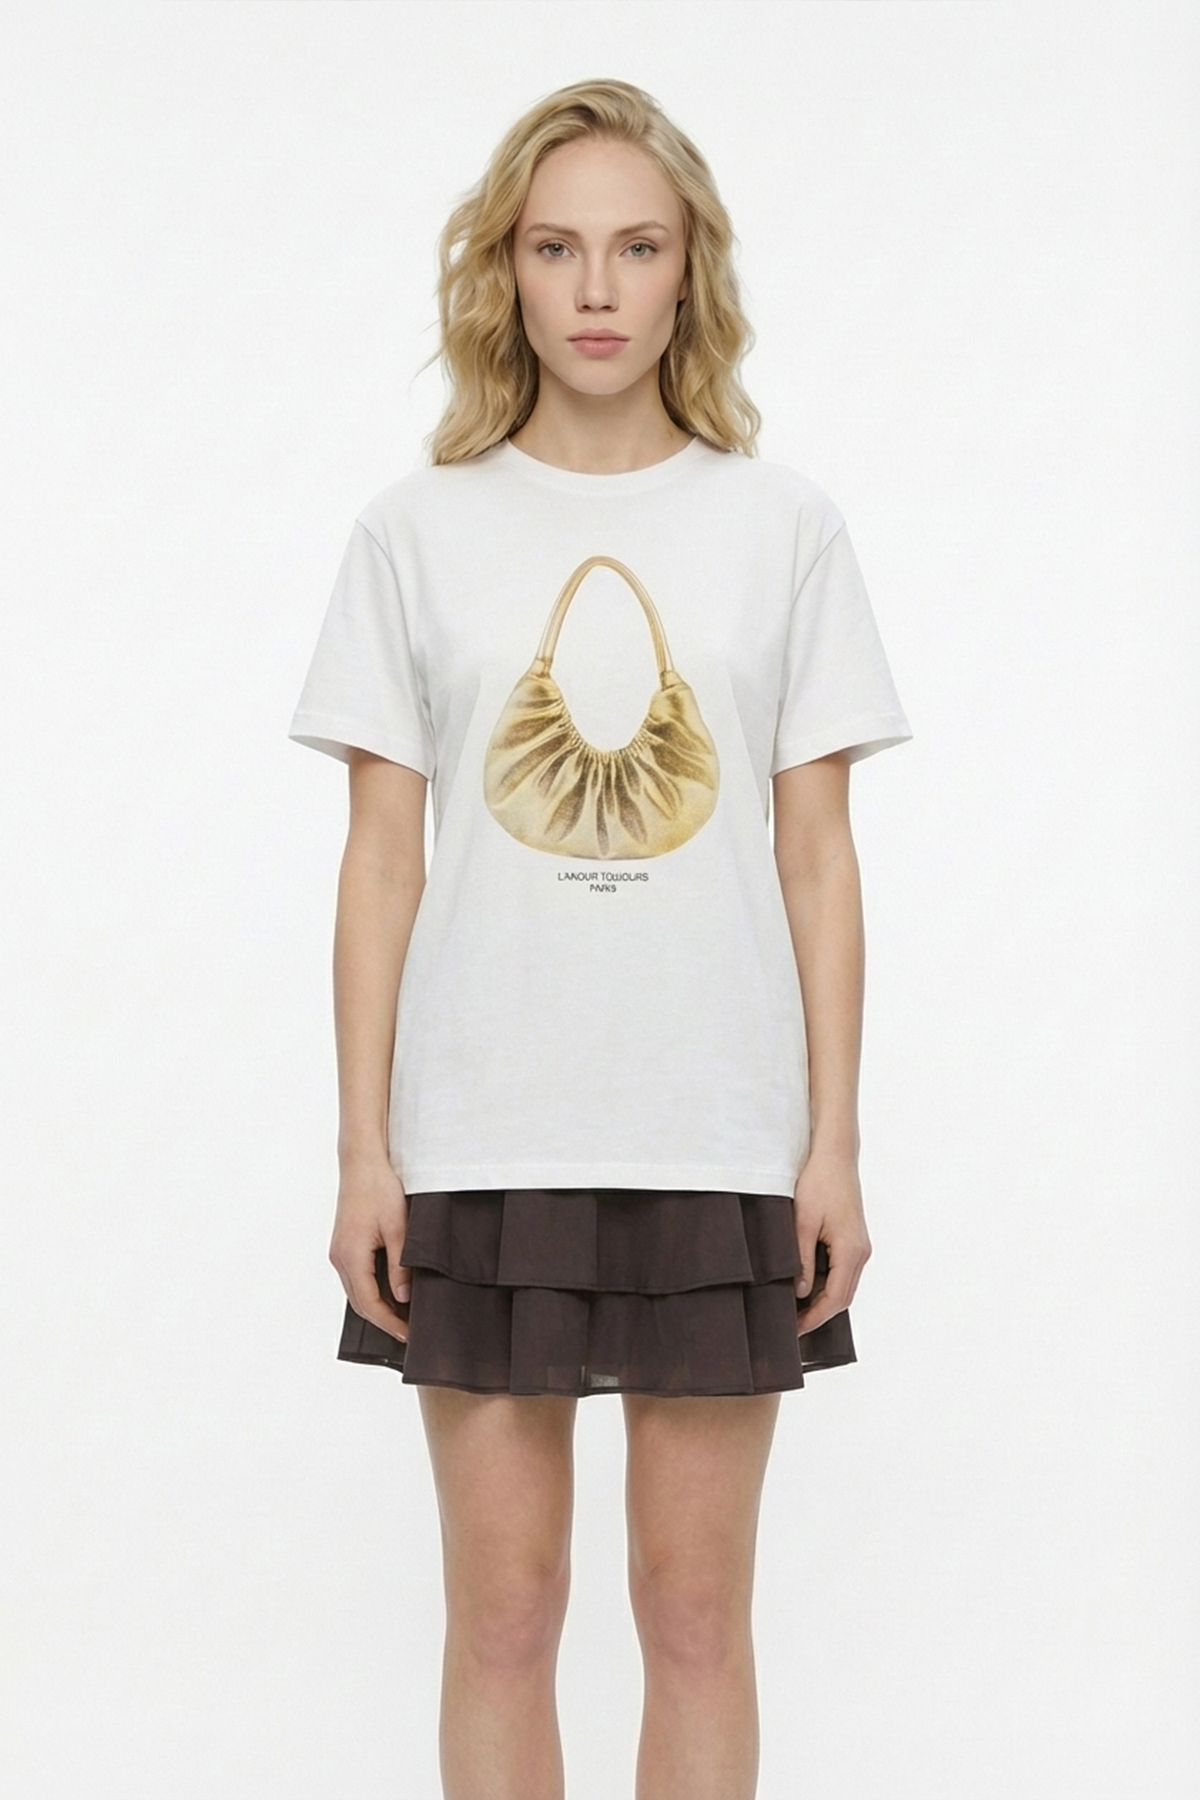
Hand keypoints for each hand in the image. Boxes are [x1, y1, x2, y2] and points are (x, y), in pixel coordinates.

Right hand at [329, 1154, 411, 1343]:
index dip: (389, 1323)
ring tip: (401, 1317)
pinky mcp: (343, 1246)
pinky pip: (355, 1278)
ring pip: (356, 1292)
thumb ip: (400, 1266)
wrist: (362, 1164)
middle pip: (359, 1303)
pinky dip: (371, 1291)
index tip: (408, 1335)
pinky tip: (389, 1293)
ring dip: (376, 1307)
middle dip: (383, 1321)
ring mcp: (338, 1252)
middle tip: (408, 1332)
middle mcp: (339, 1258)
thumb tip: (404, 1298)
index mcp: (351, 1256)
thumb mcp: (399, 1229)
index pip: (370, 1304)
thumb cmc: (380, 1190)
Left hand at [793, 1147, 871, 1334]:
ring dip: (823, 1301)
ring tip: (796, 1312)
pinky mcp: (855, 1240)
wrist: (835, 1156)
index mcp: (851, 1251)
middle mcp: (861, 1252)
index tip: (794, 1330)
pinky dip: (827, 1285)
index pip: (835, 1299)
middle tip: (792, 1327)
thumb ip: (801, 1259)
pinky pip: (843, 1272)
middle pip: (843, 1298)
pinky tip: (807, 1288)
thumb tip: (799, 1291)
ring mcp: (860, 1247)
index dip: (814, 1318)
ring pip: (844, 1286)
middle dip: (818, 1315)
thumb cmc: (818, 1183)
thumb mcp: (802, 1222)